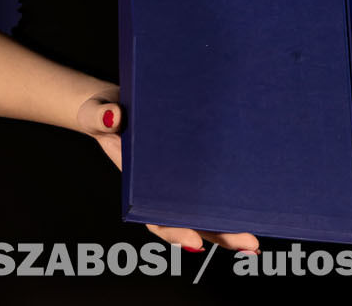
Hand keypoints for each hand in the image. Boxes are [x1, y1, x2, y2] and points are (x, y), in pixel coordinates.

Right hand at [74, 93, 260, 256]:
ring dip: (228, 227)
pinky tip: (252, 211)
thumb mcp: (97, 114)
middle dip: (218, 234)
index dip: (174, 230)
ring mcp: (178, 182)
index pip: (155, 216)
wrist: (114, 106)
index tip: (193, 241)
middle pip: (189, 220)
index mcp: (138, 186)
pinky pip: (210, 188)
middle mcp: (161, 191)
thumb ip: (101, 118)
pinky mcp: (192, 166)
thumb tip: (114, 117)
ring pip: (204, 211)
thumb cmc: (104, 114)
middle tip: (247, 244)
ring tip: (254, 241)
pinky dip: (229, 202)